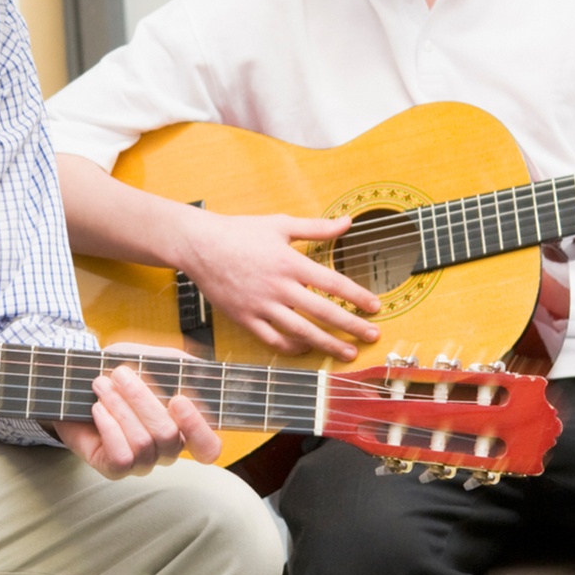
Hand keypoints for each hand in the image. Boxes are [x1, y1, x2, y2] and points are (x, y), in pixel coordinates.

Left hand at [51, 344, 223, 477]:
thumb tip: (200, 367)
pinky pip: (121, 457)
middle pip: (169, 436)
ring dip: (120, 407)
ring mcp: (142, 462)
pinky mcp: (115, 469)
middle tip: (120, 374)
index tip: (178, 399)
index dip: (198, 428)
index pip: (208, 448)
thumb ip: (179, 362)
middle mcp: (166, 449)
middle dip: (142, 399)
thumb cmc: (119, 371)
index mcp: (183, 426)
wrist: (76, 382)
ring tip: (101, 384)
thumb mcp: (151, 358)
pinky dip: (109, 427)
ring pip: (143, 443)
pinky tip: (97, 409)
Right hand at [178, 212, 382, 359]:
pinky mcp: (245, 318)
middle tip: (372, 335)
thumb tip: (347, 222)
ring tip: (347, 353)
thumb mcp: (281, 224)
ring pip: (301, 331)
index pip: (332, 283)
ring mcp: (261, 305)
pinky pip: (272, 340)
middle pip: (322, 312)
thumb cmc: (240, 232)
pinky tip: (306, 348)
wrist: (199, 245)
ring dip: (327, 344)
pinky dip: (292, 347)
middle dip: (351, 326)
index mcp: (290, 262)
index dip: (357, 296)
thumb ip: (316, 228)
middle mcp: (278, 287)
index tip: (375, 307)